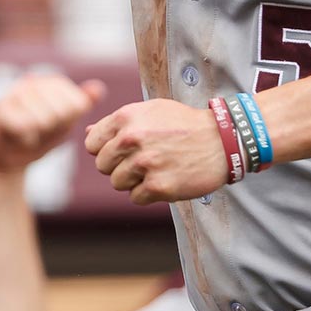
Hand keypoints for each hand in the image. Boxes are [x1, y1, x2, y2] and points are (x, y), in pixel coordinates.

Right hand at [0, 74, 104, 174]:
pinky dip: (25, 139)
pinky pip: (25, 127)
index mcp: (53, 84)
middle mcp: (34, 82)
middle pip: (61, 112)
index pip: (77, 104)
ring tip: (28, 133)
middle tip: (40, 131)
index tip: (56, 126)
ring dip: (38, 135)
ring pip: (43, 120)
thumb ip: (81, 106)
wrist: (3, 159)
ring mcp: (15, 93)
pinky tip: (19, 138)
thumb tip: (99, 88)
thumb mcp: (64, 124)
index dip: (69, 123)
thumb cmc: (37, 139)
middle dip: (53, 129)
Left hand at [84, 98, 230, 205]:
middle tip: (143, 161)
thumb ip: (117, 124)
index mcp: (126, 117)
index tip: (123, 150)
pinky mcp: (159, 186)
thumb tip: (87, 133)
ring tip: (156, 168)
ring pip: (117, 183)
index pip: (92, 143)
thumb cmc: (184, 124)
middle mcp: (132, 139)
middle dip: (118, 166)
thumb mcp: (151, 112)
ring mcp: (145, 164)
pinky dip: (147, 194)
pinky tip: (165, 179)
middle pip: (102, 166)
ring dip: (133, 181)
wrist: (222, 140)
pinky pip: (135, 198)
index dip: (106, 149)